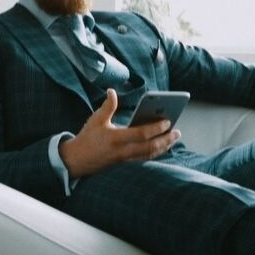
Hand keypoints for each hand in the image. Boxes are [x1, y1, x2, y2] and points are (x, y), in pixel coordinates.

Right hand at [58, 88, 181, 178]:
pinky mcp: (126, 163)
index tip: (167, 121)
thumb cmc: (87, 138)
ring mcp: (125, 159)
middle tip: (177, 131)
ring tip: (174, 137)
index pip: (141, 134)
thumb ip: (107, 106)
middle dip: (166, 140)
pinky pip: (145, 158)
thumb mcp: (95, 120)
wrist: (77, 161)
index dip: (155, 128)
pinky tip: (163, 144)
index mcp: (116, 139)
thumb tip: (112, 91)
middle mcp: (123, 151)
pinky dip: (156, 151)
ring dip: (164, 146)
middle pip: (150, 147)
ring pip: (149, 154)